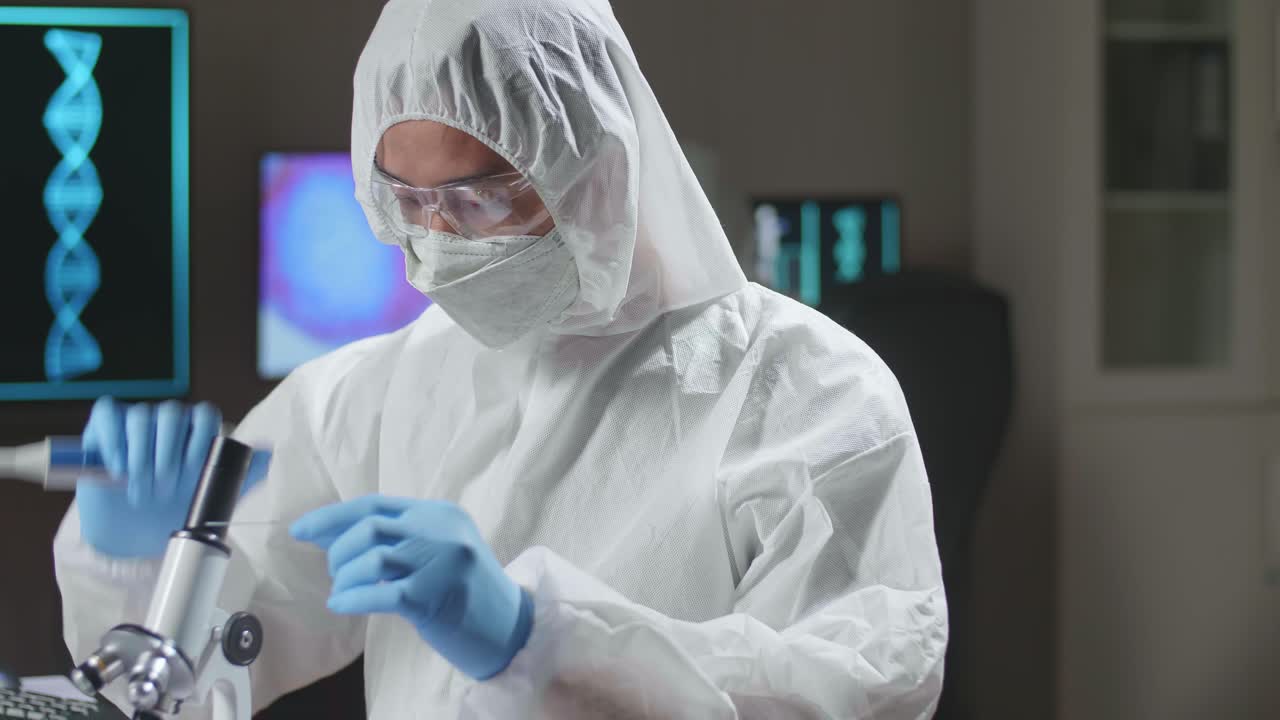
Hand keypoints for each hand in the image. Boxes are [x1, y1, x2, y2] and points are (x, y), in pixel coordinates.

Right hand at [77, 397, 266, 557]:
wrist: (135, 528)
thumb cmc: (178, 507)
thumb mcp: (215, 494)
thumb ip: (243, 472)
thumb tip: (268, 452)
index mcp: (197, 429)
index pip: (205, 415)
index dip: (200, 441)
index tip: (193, 474)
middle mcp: (167, 420)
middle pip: (171, 413)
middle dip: (168, 453)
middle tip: (164, 488)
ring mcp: (135, 421)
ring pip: (140, 416)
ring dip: (141, 454)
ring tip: (141, 488)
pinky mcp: (105, 427)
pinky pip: (108, 413)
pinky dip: (114, 439)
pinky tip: (119, 469)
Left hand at [290, 495, 533, 680]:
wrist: (510, 628)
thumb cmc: (465, 593)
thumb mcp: (437, 551)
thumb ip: (395, 538)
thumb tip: (327, 533)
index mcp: (441, 513)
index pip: (376, 504)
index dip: (333, 516)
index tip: (300, 530)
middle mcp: (442, 531)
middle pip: (370, 527)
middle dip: (338, 550)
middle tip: (335, 573)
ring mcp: (441, 562)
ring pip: (372, 557)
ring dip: (345, 577)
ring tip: (343, 592)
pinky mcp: (435, 595)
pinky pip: (381, 593)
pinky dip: (353, 598)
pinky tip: (342, 605)